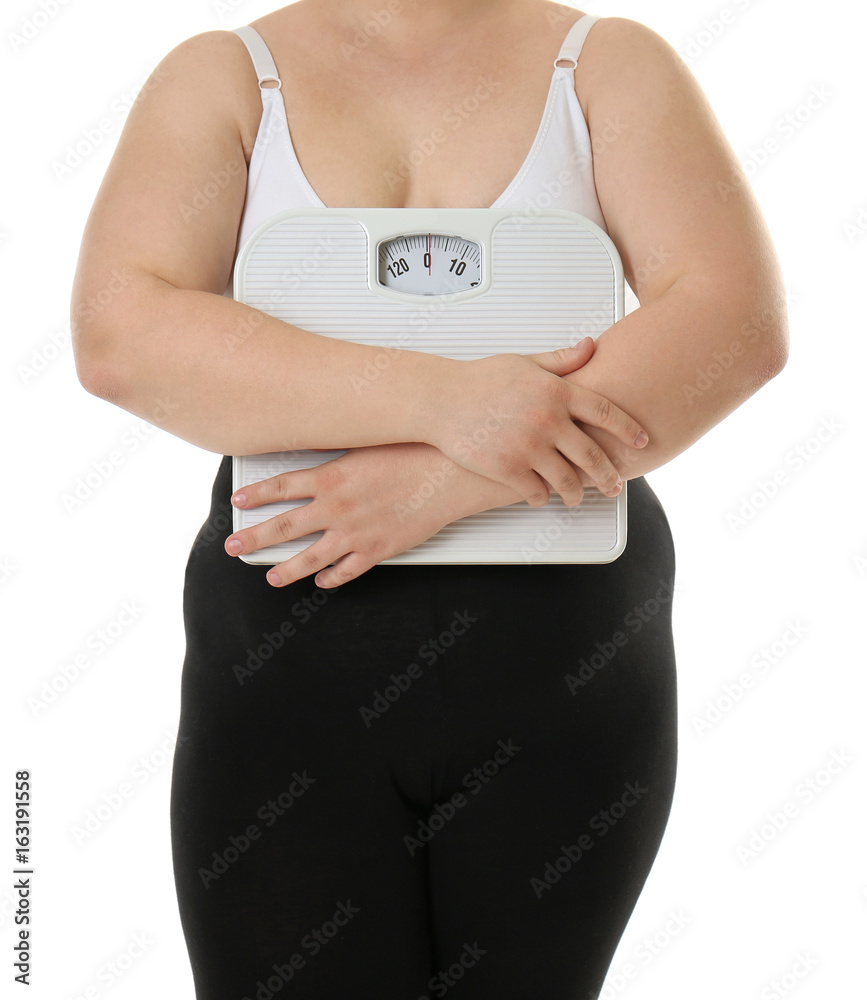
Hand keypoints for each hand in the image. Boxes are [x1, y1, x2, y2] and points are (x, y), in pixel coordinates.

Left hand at [224, 441, 512, 588]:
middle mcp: (337, 508)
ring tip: (271, 577)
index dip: (256, 495)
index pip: (280, 487)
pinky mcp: (377, 550)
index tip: (239, 501)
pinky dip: (332, 579)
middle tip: (234, 546)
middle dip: (253, 538)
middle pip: (283, 527)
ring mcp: (355, 533)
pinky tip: (323, 582)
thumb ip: (339, 456)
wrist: (448, 475)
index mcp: (331, 478)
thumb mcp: (366, 444)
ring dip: (286, 570)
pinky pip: (347, 570)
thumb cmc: (414, 453)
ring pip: (310, 558)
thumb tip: (320, 454)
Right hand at [423, 337, 648, 507]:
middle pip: (592, 454)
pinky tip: (544, 497)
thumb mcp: (524, 362)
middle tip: (616, 484)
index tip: (642, 442)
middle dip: (609, 474)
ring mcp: (528, 446)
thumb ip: (561, 360)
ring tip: (577, 497)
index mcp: (556, 391)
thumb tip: (591, 347)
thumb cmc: (479, 380)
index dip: (629, 429)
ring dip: (576, 493)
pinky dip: (543, 498)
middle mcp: (547, 420)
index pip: (606, 412)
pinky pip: (536, 492)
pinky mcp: (507, 468)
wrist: (439, 400)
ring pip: (567, 480)